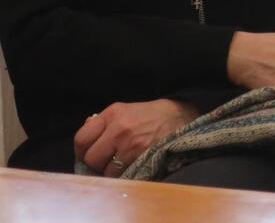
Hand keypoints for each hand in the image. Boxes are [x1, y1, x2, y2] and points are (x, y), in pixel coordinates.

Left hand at [74, 99, 197, 177]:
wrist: (182, 116)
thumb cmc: (152, 114)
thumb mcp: (126, 110)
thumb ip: (104, 122)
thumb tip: (85, 132)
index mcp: (113, 113)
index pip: (81, 139)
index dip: (82, 151)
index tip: (88, 154)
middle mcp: (119, 128)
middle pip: (91, 158)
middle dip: (97, 163)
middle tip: (108, 160)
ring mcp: (131, 144)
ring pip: (106, 170)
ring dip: (112, 171)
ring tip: (124, 162)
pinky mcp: (142, 156)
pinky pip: (123, 175)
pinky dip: (125, 174)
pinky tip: (133, 165)